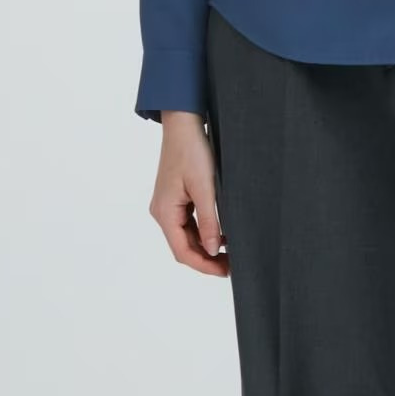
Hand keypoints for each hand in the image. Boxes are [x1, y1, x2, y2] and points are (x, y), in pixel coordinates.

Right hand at [150, 111, 228, 275]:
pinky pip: (188, 223)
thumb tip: (211, 250)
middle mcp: (162, 212)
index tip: (225, 272)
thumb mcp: (205, 188)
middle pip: (183, 246)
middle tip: (232, 265)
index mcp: (164, 212)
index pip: (182, 252)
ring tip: (230, 252)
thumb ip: (208, 222)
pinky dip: (204, 232)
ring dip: (206, 246)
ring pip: (186, 236)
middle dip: (206, 258)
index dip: (204, 265)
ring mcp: (168, 205)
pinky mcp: (175, 198)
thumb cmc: (192, 151)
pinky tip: (222, 234)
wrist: (183, 123)